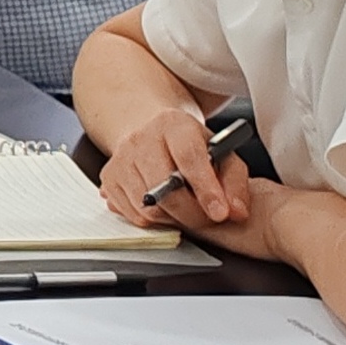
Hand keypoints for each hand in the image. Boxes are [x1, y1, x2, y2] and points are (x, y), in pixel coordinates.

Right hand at [98, 108, 252, 230]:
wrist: (148, 131)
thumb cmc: (189, 146)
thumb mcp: (222, 154)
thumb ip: (234, 182)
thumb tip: (236, 211)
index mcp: (173, 124)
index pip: (189, 158)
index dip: (206, 189)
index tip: (220, 213)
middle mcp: (141, 137)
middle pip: (165, 188)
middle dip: (192, 213)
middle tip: (207, 218)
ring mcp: (120, 158)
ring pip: (149, 207)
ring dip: (173, 218)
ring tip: (186, 209)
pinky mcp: (108, 177)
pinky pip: (134, 214)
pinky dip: (154, 220)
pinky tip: (165, 207)